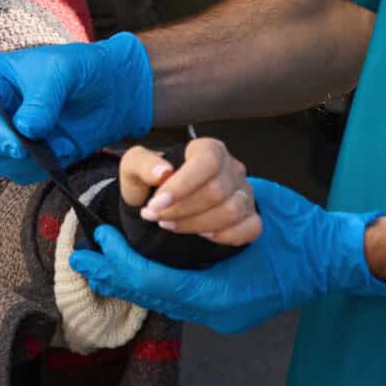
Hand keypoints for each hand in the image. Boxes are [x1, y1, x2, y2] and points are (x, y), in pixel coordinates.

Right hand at [0, 32, 154, 182]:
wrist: (111, 90)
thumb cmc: (82, 68)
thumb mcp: (63, 72)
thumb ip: (42, 99)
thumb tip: (25, 130)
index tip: (17, 145)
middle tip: (29, 151)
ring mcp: (3, 134)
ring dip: (23, 161)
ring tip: (57, 145)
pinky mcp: (22, 155)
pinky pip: (17, 173)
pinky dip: (38, 169)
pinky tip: (61, 150)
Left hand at [70, 178, 384, 332]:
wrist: (332, 256)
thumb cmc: (297, 234)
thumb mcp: (248, 219)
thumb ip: (205, 226)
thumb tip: (162, 217)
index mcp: (218, 295)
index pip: (155, 282)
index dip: (123, 262)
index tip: (101, 242)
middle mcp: (216, 312)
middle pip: (152, 297)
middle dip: (115, 278)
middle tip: (82, 263)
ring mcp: (222, 315)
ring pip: (164, 301)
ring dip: (132, 283)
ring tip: (100, 269)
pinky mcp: (227, 309)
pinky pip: (181, 300)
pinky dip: (156, 287)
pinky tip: (136, 276)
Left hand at [119, 140, 261, 247]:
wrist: (161, 205)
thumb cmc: (151, 183)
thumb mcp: (135, 169)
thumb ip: (143, 164)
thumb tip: (162, 172)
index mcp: (207, 149)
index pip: (207, 162)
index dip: (183, 186)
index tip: (156, 204)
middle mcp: (231, 168)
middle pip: (217, 191)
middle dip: (181, 210)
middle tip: (156, 216)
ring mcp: (244, 193)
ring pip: (232, 211)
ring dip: (196, 224)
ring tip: (171, 225)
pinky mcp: (250, 216)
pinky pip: (251, 228)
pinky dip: (225, 236)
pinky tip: (202, 234)